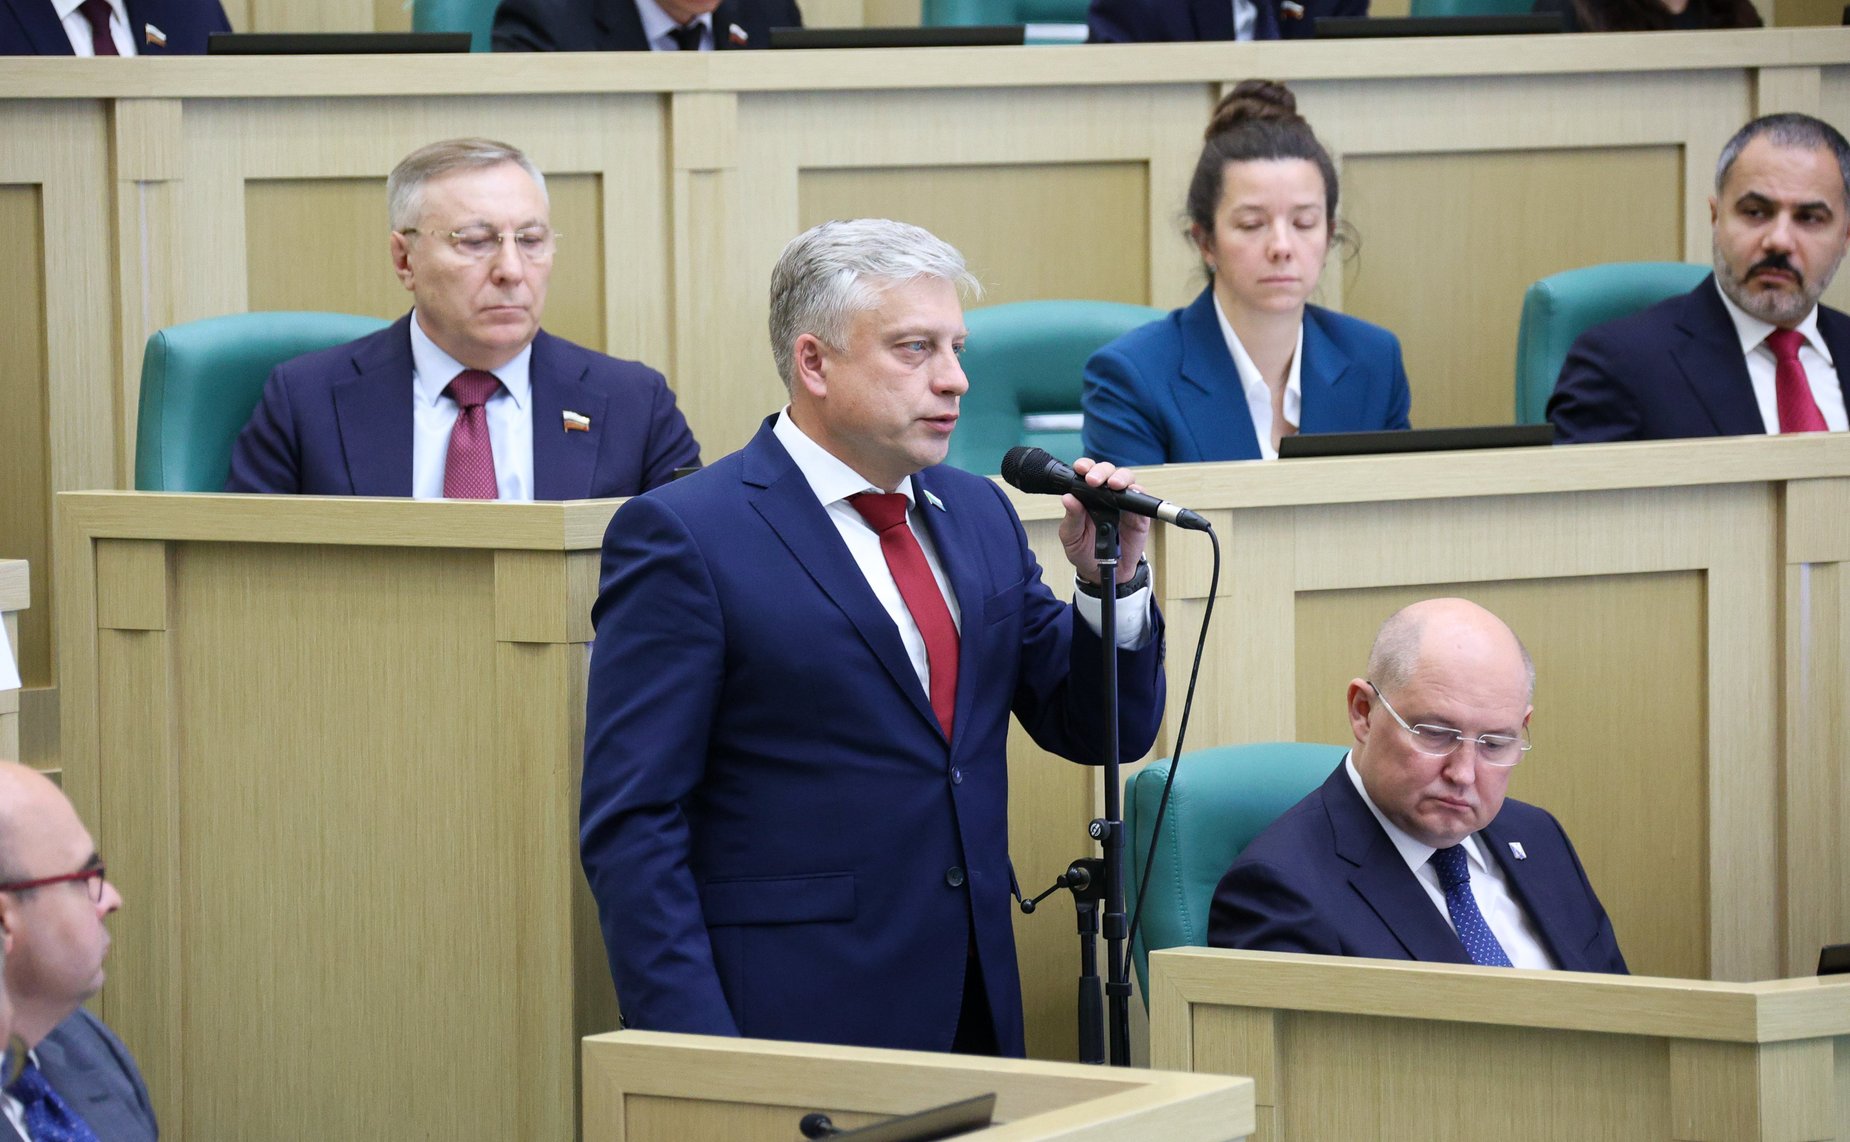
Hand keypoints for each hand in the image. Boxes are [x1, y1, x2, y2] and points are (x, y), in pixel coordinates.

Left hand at [1058, 458, 1150, 586]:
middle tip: (1093, 480)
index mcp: (1086, 497)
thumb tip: (1068, 498)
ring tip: (1114, 485)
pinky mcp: (1139, 516)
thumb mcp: (1072, 538)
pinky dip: (1139, 494)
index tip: (1080, 469)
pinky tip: (1132, 493)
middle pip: (1108, 472)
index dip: (1085, 466)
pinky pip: (1142, 501)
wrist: (1103, 572)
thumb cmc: (1085, 552)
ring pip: (1126, 480)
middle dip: (1101, 471)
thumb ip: (1071, 518)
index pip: (1087, 474)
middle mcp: (1105, 496)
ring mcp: (1124, 504)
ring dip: (1120, 478)